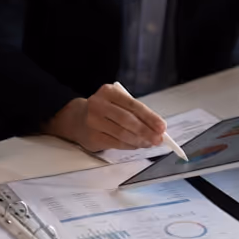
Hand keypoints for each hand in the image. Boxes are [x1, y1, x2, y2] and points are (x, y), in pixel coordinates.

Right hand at [50, 84, 166, 151]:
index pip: (133, 105)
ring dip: (140, 140)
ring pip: (122, 134)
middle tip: (159, 138)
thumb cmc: (103, 110)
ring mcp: (93, 122)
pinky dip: (130, 146)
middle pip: (128, 120)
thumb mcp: (117, 102)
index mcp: (108, 92)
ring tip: (150, 143)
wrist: (77, 119)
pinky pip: (116, 143)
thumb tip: (156, 127)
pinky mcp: (92, 137)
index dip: (150, 117)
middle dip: (146, 131)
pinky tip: (137, 145)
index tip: (161, 126)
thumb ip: (135, 112)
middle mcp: (98, 105)